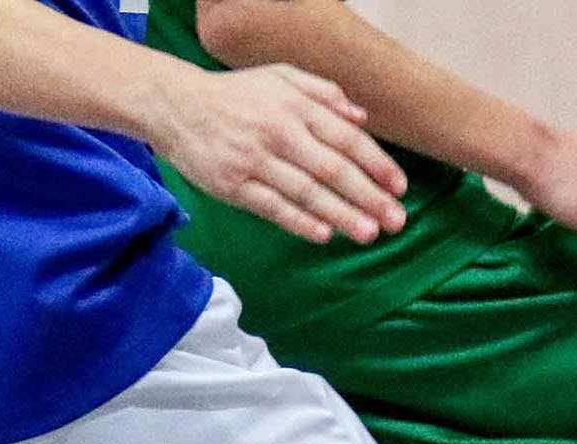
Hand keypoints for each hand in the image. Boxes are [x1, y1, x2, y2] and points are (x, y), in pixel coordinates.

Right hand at [149, 63, 407, 243]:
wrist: (175, 106)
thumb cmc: (236, 95)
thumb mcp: (280, 77)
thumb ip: (323, 92)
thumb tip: (362, 115)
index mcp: (294, 106)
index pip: (346, 138)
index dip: (377, 164)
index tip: (400, 187)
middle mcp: (278, 132)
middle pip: (332, 170)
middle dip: (369, 197)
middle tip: (396, 221)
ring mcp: (255, 161)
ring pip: (307, 192)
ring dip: (342, 214)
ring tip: (369, 233)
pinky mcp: (233, 186)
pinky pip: (273, 207)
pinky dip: (300, 221)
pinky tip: (325, 234)